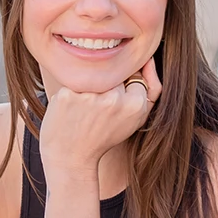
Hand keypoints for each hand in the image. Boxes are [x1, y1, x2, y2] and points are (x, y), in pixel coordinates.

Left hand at [38, 57, 161, 179]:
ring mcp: (90, 96)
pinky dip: (70, 92)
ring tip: (83, 110)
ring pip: (93, 75)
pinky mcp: (68, 95)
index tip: (111, 107)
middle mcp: (114, 99)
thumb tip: (147, 59)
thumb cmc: (103, 137)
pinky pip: (72, 80)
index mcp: (135, 105)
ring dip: (87, 87)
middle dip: (105, 87)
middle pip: (113, 73)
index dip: (121, 89)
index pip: (133, 75)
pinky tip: (70, 110)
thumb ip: (150, 90)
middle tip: (95, 111)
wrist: (70, 159)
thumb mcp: (135, 120)